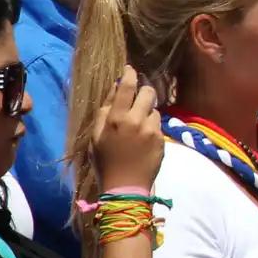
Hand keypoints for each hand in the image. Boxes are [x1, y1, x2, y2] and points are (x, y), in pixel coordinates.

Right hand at [90, 65, 161, 187]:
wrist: (125, 186)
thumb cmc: (105, 161)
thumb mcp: (96, 136)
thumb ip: (105, 111)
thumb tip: (116, 88)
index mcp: (117, 118)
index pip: (127, 87)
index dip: (130, 75)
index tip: (130, 70)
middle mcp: (136, 120)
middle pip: (148, 92)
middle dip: (144, 91)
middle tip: (138, 97)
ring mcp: (152, 130)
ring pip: (154, 109)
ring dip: (147, 112)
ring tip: (138, 126)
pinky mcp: (162, 139)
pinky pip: (158, 125)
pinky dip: (151, 127)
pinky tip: (143, 139)